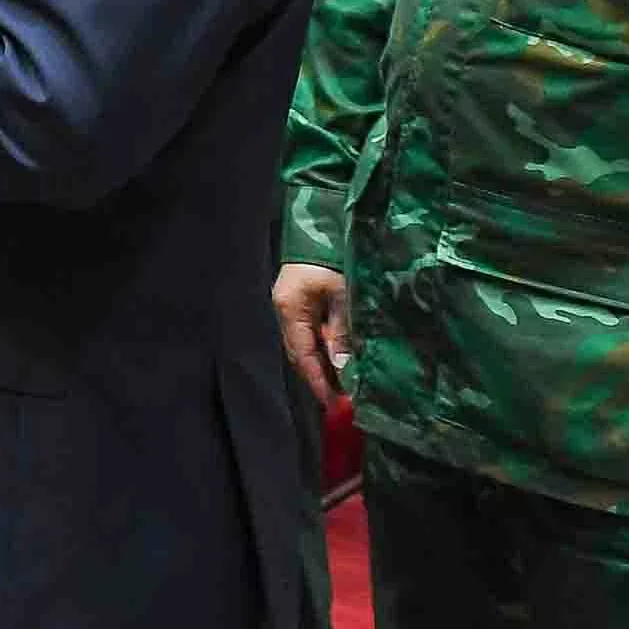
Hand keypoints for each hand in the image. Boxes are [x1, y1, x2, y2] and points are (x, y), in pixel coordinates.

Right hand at [272, 264, 351, 407]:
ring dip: (323, 365)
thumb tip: (342, 367)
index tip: (335, 404)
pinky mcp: (299, 302)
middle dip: (321, 378)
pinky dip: (324, 350)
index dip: (318, 382)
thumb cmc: (333, 257)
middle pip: (301, 354)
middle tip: (343, 401)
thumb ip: (342, 331)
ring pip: (305, 346)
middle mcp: (284, 311)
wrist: (325, 224)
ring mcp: (289, 307)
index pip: (302, 355)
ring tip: (344, 386)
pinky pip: (310, 334)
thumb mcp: (343, 294)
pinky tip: (339, 361)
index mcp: (289, 309)